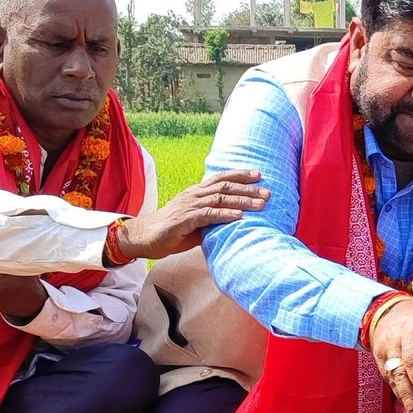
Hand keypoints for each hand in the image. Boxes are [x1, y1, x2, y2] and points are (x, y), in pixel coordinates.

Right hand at [113, 169, 268, 260]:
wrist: (144, 237)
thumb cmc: (172, 230)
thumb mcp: (196, 221)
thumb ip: (213, 218)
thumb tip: (234, 221)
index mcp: (196, 192)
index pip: (221, 178)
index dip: (240, 175)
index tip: (259, 175)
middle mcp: (194, 195)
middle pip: (225, 186)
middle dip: (248, 188)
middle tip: (268, 192)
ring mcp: (189, 206)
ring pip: (219, 199)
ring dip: (242, 201)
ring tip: (260, 204)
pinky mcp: (184, 220)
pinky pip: (207, 215)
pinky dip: (225, 215)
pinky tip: (239, 216)